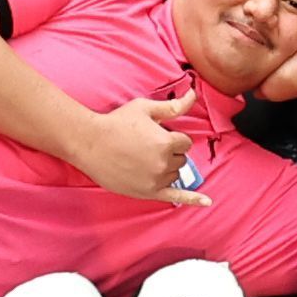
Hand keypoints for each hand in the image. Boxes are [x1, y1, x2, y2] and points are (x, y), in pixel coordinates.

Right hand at [68, 91, 200, 199]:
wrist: (90, 143)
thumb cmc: (117, 122)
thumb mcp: (145, 108)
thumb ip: (173, 106)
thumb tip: (194, 94)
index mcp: (166, 142)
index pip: (185, 143)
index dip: (173, 137)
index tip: (157, 135)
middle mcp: (164, 163)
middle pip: (181, 160)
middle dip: (169, 152)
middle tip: (147, 146)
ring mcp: (156, 180)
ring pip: (175, 175)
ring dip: (166, 168)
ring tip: (144, 159)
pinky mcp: (147, 192)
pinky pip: (175, 197)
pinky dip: (192, 199)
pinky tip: (206, 201)